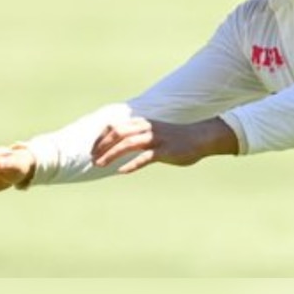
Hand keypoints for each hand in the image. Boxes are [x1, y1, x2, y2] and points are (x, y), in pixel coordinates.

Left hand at [90, 117, 236, 174]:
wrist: (201, 137)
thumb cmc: (175, 136)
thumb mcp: (154, 131)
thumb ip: (138, 134)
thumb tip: (118, 143)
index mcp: (143, 122)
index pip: (115, 126)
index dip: (101, 138)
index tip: (93, 150)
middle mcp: (148, 128)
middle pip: (118, 133)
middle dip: (102, 146)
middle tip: (92, 160)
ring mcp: (157, 139)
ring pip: (129, 143)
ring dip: (111, 154)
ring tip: (100, 165)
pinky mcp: (166, 151)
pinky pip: (146, 157)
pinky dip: (132, 164)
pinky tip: (122, 171)